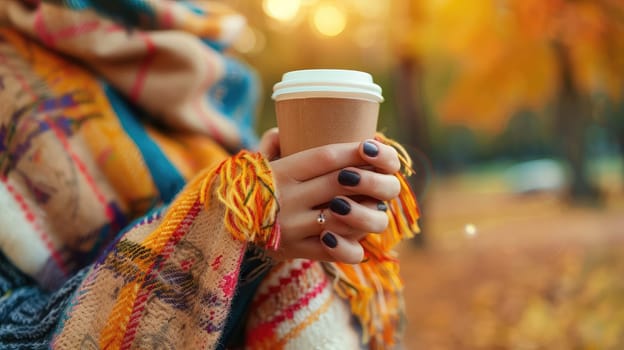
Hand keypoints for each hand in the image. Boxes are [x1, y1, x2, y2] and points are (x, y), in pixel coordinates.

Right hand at [257, 128, 400, 263]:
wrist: (221, 229)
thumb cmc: (249, 190)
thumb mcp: (255, 163)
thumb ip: (271, 143)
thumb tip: (283, 130)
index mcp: (281, 172)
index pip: (326, 156)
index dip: (354, 151)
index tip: (371, 147)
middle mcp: (287, 199)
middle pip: (341, 183)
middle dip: (367, 178)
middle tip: (379, 175)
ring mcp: (293, 227)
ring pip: (344, 218)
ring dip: (365, 210)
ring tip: (373, 204)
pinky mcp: (296, 251)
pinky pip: (335, 251)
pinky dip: (352, 244)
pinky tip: (356, 235)